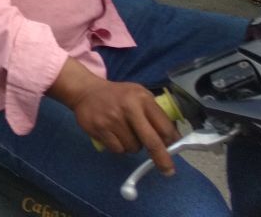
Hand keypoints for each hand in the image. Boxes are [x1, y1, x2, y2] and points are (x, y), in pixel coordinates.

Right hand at [50, 60, 177, 174]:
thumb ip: (155, 113)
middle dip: (162, 159)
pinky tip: (113, 134)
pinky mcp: (99, 128)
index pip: (164, 126)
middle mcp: (128, 108)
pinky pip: (118, 149)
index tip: (176, 150)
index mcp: (142, 98)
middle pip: (152, 141)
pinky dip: (118, 146)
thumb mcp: (139, 95)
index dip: (172, 142)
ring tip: (124, 132)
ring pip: (133, 148)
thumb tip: (173, 139)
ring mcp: (112, 119)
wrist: (85, 90)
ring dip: (132, 145)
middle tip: (168, 170)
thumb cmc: (118, 95)